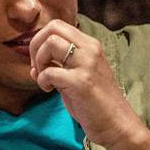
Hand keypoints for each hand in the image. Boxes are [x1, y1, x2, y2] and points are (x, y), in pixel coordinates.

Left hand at [28, 20, 149, 149]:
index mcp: (90, 45)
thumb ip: (58, 65)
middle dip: (36, 46)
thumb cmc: (93, 102)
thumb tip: (33, 65)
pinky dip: (42, 80)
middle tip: (38, 67)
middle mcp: (91, 49)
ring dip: (39, 62)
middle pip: (52, 28)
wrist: (116, 124)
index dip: (40, 40)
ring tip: (44, 79)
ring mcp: (87, 64)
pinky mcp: (81, 82)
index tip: (39, 61)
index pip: (57, 25)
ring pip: (51, 43)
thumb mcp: (76, 76)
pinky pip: (50, 71)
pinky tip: (49, 90)